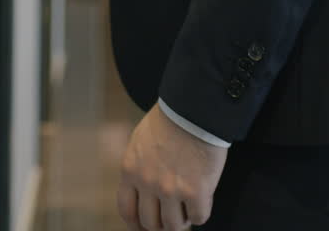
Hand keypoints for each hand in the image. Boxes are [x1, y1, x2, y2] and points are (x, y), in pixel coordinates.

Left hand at [117, 104, 226, 229]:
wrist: (193, 110)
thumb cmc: (168, 120)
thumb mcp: (139, 142)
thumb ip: (138, 167)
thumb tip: (143, 189)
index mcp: (130, 171)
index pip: (127, 210)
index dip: (136, 224)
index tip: (144, 226)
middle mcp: (148, 184)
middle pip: (150, 223)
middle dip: (160, 224)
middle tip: (170, 218)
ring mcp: (171, 190)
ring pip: (173, 226)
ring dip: (181, 221)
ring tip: (187, 211)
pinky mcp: (196, 192)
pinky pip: (198, 217)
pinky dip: (200, 213)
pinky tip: (202, 202)